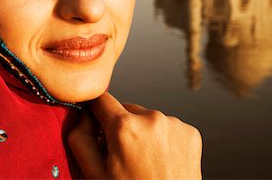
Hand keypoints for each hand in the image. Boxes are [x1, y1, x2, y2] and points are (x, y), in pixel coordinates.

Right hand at [68, 92, 201, 178]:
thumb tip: (82, 116)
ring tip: (144, 162)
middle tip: (123, 156)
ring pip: (147, 118)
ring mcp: (174, 125)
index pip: (102, 99)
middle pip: (126, 110)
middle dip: (121, 127)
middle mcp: (152, 119)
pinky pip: (167, 127)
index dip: (96, 112)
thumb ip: (81, 140)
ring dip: (143, 133)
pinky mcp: (190, 133)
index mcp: (125, 128)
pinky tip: (161, 161)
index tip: (97, 124)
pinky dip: (162, 139)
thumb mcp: (95, 175)